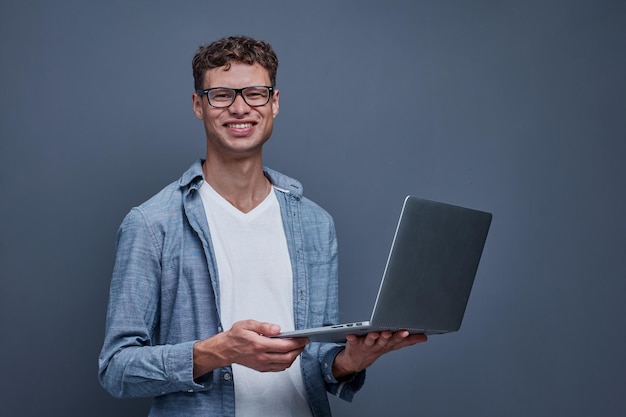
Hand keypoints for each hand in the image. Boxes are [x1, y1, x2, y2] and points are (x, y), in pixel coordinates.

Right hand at [193, 320, 308, 378]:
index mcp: (259, 345)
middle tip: (304, 342)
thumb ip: (264, 326)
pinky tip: (288, 354)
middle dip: (299, 349)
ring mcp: (262, 364)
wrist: (225, 349)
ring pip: (285, 364)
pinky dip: (287, 362)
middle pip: (287, 357)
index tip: (304, 338)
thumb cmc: (236, 336)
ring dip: (294, 356)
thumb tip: (278, 329)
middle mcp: (261, 357)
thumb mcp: (248, 324)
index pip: (284, 346)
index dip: (297, 342)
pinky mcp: (261, 368)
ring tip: (297, 347)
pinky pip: (279, 368)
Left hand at [332, 330, 426, 378]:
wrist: (355, 361)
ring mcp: (366, 346)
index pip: (398, 341)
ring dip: (374, 338)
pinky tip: (351, 335)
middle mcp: (378, 346)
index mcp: (388, 344)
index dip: (403, 337)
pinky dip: (352, 338)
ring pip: (371, 341)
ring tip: (376, 333)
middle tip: (393, 332)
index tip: (408, 330)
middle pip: (385, 341)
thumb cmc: (375, 348)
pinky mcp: (354, 344)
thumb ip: (408, 340)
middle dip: (390, 337)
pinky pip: (353, 341)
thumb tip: (424, 337)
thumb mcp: (392, 345)